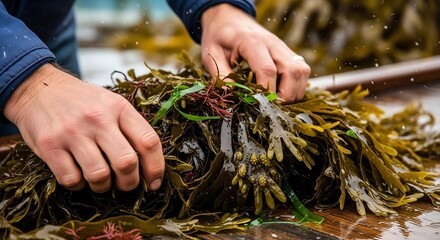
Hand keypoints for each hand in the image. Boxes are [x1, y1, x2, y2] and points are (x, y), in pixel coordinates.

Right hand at [4, 64, 163, 192]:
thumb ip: (130, 128)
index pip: (148, 141)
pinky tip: (78, 175)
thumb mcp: (111, 103)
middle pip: (126, 163)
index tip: (154, 182)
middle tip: (125, 184)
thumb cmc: (81, 101)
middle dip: (129, 183)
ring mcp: (73, 132)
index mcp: (118, 107)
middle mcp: (98, 118)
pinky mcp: (49, 145)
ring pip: (100, 176)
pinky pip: (72, 179)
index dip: (155, 168)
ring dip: (103, 187)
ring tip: (100, 181)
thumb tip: (149, 164)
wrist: (38, 88)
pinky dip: (78, 185)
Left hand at [200, 4, 309, 102]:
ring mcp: (282, 47)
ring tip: (278, 103)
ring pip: (302, 71)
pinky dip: (296, 86)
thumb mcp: (211, 53)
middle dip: (286, 94)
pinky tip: (282, 93)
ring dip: (295, 91)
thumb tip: (231, 94)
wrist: (230, 19)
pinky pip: (302, 70)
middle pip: (292, 70)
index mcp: (251, 41)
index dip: (267, 91)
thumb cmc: (220, 37)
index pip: (267, 68)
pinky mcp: (287, 52)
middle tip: (272, 107)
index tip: (259, 104)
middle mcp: (272, 43)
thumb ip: (220, 74)